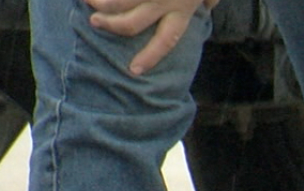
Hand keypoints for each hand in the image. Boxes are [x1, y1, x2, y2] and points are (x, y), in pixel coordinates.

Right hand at [86, 0, 218, 75]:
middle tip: (95, 23)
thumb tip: (208, 7)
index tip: (134, 70)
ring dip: (100, 2)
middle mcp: (165, 1)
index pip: (166, 40)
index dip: (150, 56)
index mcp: (183, 10)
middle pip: (132, 24)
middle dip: (111, 26)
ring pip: (119, 2)